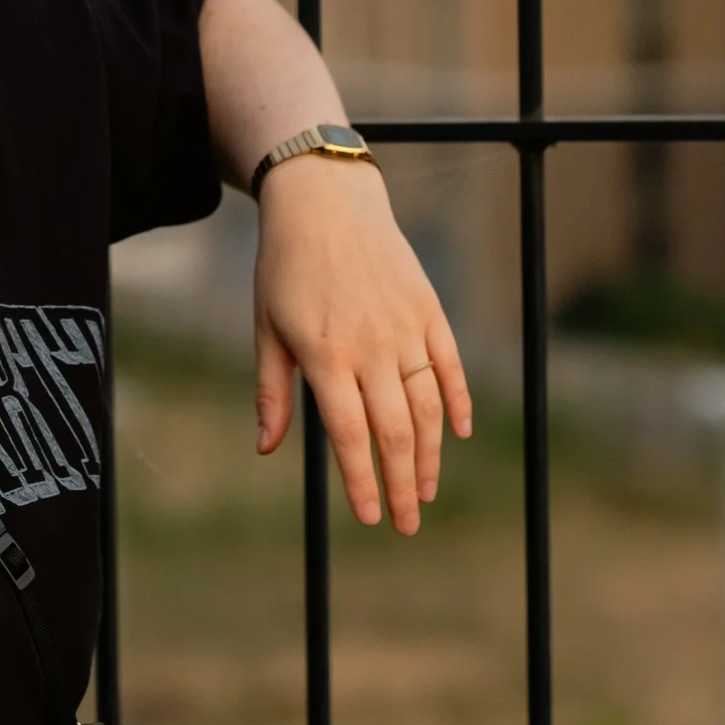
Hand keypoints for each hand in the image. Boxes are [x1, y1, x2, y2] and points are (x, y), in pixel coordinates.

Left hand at [250, 156, 471, 533]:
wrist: (325, 201)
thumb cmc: (285, 268)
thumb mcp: (266, 329)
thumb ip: (272, 392)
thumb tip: (267, 449)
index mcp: (325, 355)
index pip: (351, 436)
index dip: (364, 482)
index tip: (372, 518)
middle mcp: (371, 346)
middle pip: (397, 432)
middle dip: (404, 485)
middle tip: (408, 523)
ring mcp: (405, 327)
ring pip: (429, 406)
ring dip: (432, 455)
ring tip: (427, 491)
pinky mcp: (428, 309)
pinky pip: (450, 366)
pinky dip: (459, 403)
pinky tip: (457, 434)